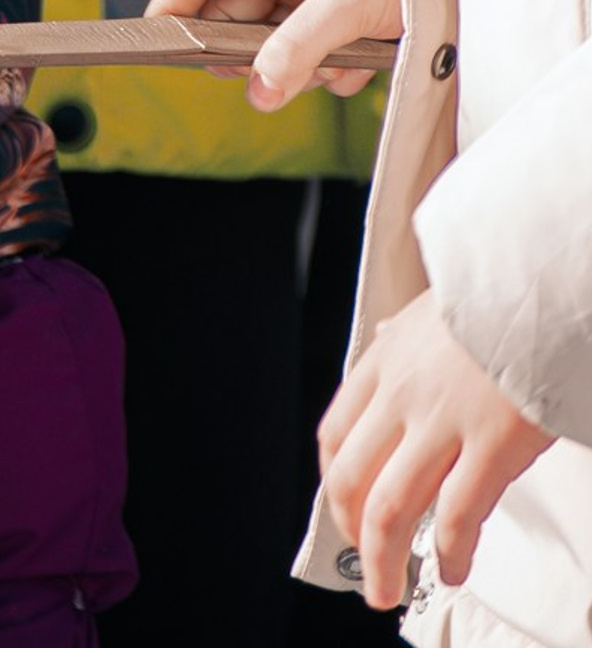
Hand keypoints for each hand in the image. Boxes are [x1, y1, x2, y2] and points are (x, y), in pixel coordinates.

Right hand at [146, 0, 406, 109]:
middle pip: (234, 13)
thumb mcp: (347, 5)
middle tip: (249, 79)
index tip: (158, 41)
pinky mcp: (345, 22)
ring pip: (275, 40)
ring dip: (293, 65)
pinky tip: (357, 68)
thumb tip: (257, 91)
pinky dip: (328, 70)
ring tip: (325, 70)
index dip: (173, 0)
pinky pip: (313, 55)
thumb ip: (297, 48)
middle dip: (241, 50)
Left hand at [321, 288, 552, 607]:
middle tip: (367, 571)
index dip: (335, 485)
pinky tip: (450, 569)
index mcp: (384, 364)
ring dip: (385, 558)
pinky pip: (457, 514)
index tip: (344, 513)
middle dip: (352, 535)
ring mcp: (443, 421)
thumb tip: (388, 350)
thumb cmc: (494, 304)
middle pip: (353, 479)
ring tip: (390, 589)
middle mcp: (402, 394)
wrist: (538, 286)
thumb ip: (406, 345)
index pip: (335, 436)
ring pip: (392, 505)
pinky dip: (449, 552)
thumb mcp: (430, 315)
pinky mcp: (492, 444)